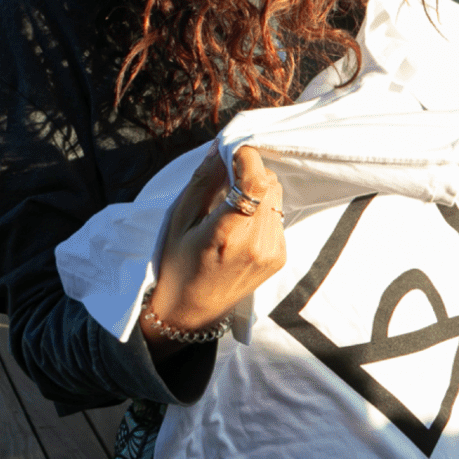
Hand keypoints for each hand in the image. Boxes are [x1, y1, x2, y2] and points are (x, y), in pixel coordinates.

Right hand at [143, 146, 285, 356]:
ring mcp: (273, 251)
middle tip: (227, 177)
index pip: (256, 181)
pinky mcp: (281, 257)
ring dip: (258, 189)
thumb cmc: (178, 264)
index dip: (247, 158)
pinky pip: (279, 215)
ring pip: (277, 196)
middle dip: (250, 171)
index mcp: (229, 234)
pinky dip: (263, 208)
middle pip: (270, 183)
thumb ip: (203, 181)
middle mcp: (258, 244)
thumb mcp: (179, 219)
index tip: (231, 152)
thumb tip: (220, 148)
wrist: (193, 311)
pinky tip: (242, 222)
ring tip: (232, 202)